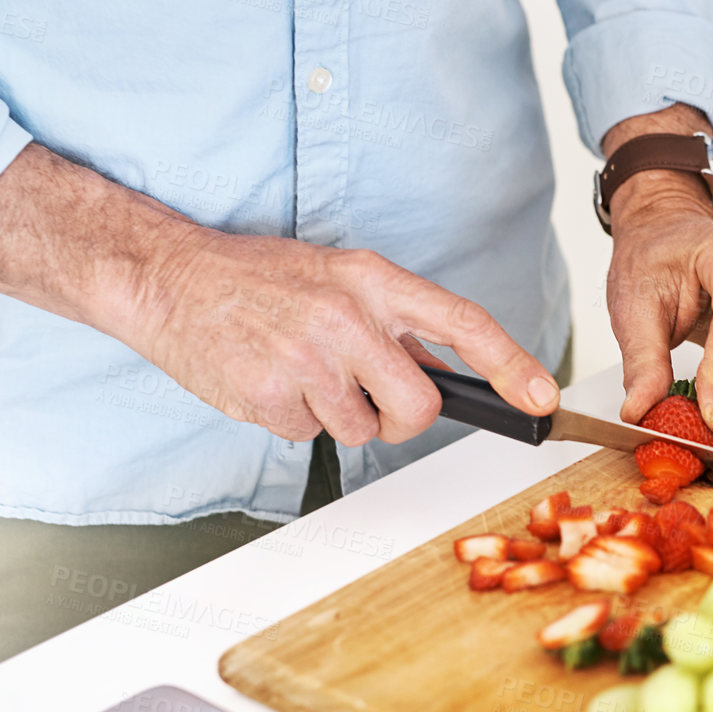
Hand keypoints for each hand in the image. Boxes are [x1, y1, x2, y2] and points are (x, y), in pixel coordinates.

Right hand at [123, 232, 559, 443]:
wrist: (170, 278)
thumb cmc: (258, 278)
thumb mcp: (338, 276)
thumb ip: (394, 319)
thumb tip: (449, 371)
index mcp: (373, 280)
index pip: (463, 322)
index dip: (512, 364)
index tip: (543, 398)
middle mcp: (347, 316)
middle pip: (421, 406)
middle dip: (401, 417)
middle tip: (367, 396)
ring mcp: (308, 358)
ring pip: (362, 430)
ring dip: (338, 415)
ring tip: (299, 370)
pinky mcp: (271, 395)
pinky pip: (311, 435)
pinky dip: (294, 419)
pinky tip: (270, 380)